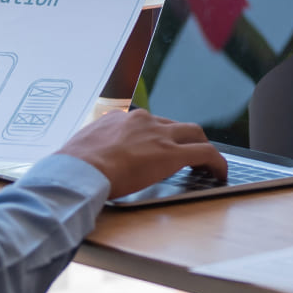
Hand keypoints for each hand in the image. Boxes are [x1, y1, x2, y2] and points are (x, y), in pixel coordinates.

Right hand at [55, 109, 225, 197]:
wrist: (78, 171)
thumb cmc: (73, 167)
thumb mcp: (80, 150)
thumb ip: (92, 152)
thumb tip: (85, 164)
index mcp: (120, 119)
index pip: (147, 123)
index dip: (155, 137)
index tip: (155, 147)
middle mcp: (143, 121)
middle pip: (174, 124)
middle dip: (183, 137)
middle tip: (186, 152)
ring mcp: (159, 136)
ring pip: (194, 134)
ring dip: (201, 147)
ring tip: (205, 163)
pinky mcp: (173, 154)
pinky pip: (205, 154)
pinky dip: (216, 162)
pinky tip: (219, 173)